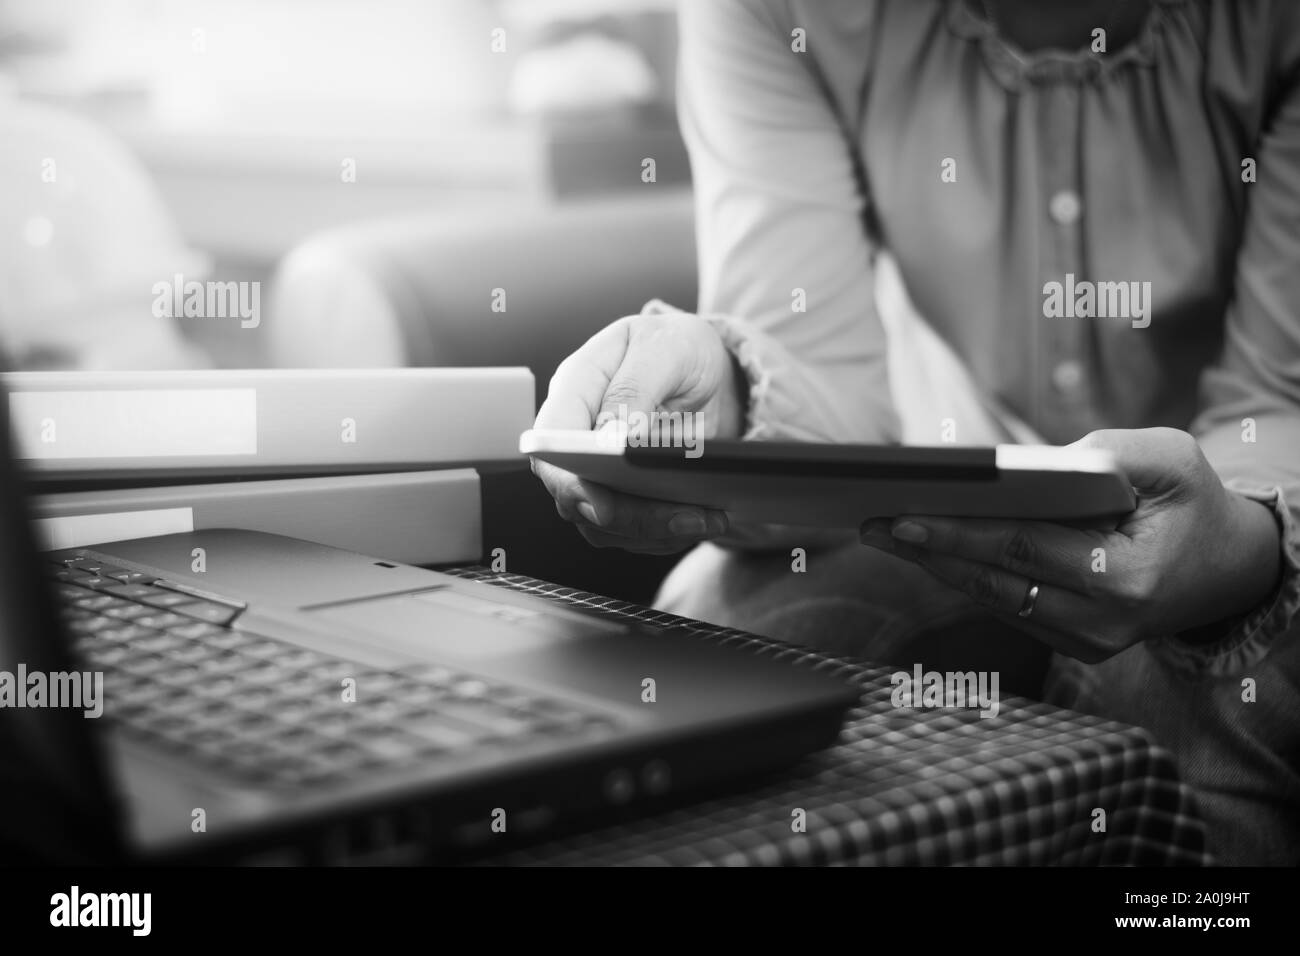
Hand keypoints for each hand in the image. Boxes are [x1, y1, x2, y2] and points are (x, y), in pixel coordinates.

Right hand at [530, 311, 745, 553]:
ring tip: (705, 520)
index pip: (551, 440)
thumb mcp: (665, 350)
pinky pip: (631, 531)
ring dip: (654, 530)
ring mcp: (595, 468)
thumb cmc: (679, 348)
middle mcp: (577, 432)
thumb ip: (633, 388)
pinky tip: (704, 520)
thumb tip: (608, 439)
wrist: (708, 369)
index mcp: (576, 386)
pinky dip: (666, 534)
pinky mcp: (621, 495)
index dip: (568, 479)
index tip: (602, 504)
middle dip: (628, 515)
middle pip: (576, 493)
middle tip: (683, 519)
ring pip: (603, 522)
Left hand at [860, 428, 1282, 662]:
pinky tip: (928, 548)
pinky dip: (967, 575)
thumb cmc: (1194, 502)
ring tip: (884, 531)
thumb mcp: (1171, 458)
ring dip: (937, 564)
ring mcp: (1087, 642)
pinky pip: (1009, 605)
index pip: (1021, 549)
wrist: (1231, 568)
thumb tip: (1022, 467)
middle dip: (927, 549)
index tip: (904, 514)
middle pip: (993, 580)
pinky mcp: (1076, 646)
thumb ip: (1106, 453)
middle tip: (871, 523)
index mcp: (1125, 577)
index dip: (957, 532)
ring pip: (993, 598)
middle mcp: (1101, 622)